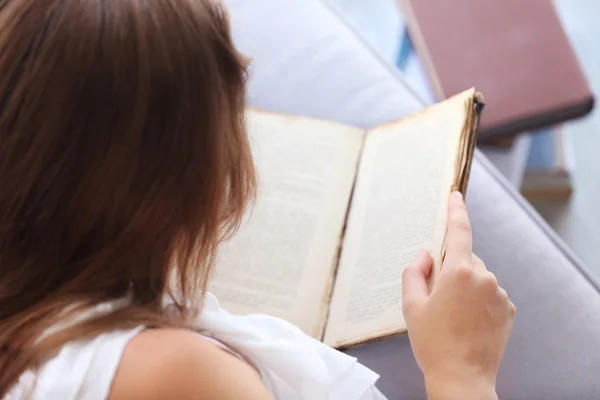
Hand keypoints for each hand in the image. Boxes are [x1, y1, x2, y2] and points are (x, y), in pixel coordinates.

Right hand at [402, 192, 514, 399]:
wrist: (462, 378)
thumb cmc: (433, 343)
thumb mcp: (411, 306)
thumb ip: (414, 273)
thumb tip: (425, 256)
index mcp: (459, 272)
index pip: (459, 231)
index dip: (456, 210)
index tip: (456, 195)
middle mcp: (484, 277)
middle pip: (465, 259)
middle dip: (451, 270)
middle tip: (436, 297)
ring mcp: (499, 294)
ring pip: (478, 278)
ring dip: (466, 287)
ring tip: (452, 317)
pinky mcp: (508, 310)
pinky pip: (490, 294)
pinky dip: (479, 301)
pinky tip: (467, 322)